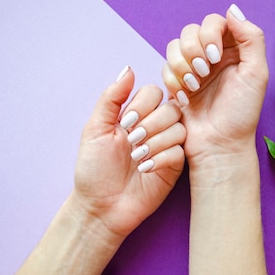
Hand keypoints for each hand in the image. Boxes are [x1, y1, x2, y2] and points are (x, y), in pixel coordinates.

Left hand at [71, 66, 185, 238]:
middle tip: (131, 142)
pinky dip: (162, 158)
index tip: (124, 124)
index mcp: (136, 114)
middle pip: (171, 108)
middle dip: (150, 125)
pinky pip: (181, 151)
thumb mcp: (95, 128)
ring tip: (137, 158)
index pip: (154, 92)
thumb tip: (128, 69)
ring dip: (156, 142)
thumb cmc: (94, 168)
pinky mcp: (175, 166)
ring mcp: (167, 146)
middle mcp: (155, 127)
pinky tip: (146, 169)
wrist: (100, 205)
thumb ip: (111, 98)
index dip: (142, 105)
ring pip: (179, 129)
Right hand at [162, 4, 267, 166]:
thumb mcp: (256, 74)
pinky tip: (185, 98)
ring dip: (181, 65)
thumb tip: (233, 9)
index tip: (216, 57)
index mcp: (235, 50)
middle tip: (203, 73)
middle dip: (193, 50)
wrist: (219, 145)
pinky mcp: (177, 83)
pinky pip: (165, 67)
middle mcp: (213, 56)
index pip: (215, 22)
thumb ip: (251, 38)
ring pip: (174, 46)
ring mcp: (194, 68)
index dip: (210, 34)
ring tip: (194, 86)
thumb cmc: (241, 114)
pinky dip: (173, 80)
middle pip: (191, 30)